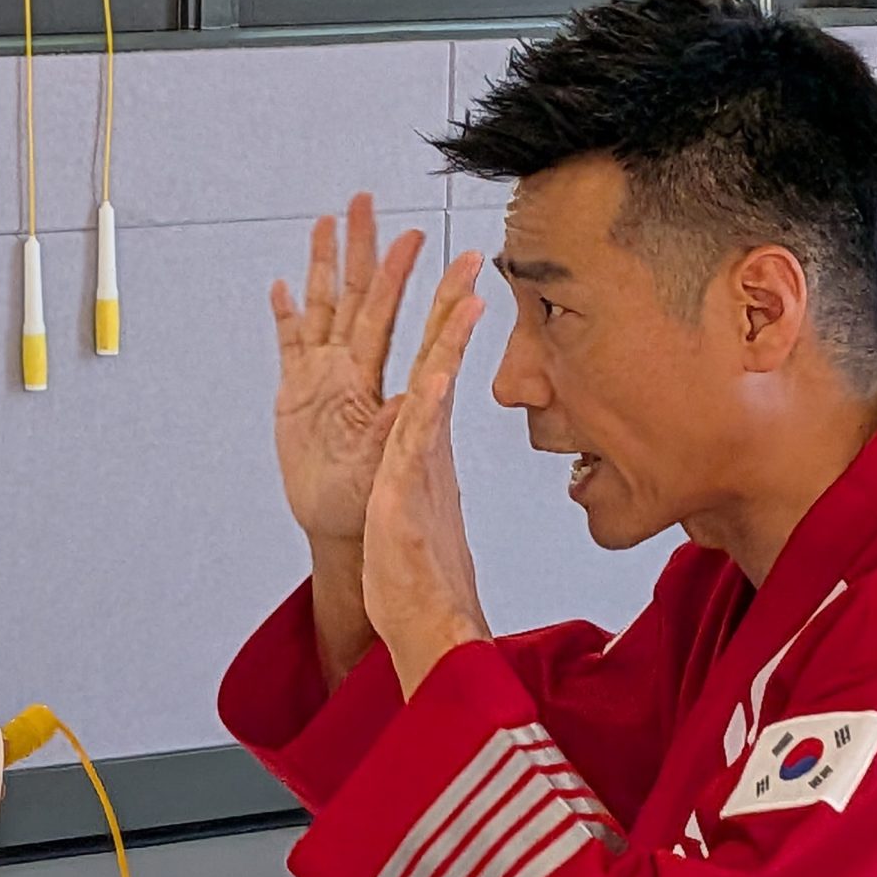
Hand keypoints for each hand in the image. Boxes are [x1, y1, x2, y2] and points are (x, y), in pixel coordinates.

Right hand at [271, 194, 427, 549]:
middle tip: (365, 200)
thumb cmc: (374, 508)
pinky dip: (285, 316)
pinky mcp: (296, 397)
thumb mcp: (388, 473)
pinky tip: (282, 287)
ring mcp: (323, 381)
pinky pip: (289, 346)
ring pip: (323, 309)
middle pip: (358, 297)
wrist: (346, 532)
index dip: (416, 284)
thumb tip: (414, 396)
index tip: (434, 243)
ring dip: (325, 266)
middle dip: (362, 248)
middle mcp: (351, 373)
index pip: (400, 322)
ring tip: (326, 223)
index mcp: (375, 386)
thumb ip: (398, 432)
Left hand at [364, 253, 490, 696]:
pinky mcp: (411, 490)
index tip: (458, 278)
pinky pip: (420, 438)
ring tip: (464, 290)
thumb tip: (423, 459)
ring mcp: (422, 464)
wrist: (426, 621)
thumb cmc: (412, 572)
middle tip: (467, 255)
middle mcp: (428, 446)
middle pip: (438, 361)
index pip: (432, 368)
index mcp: (423, 444)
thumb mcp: (409, 506)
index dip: (442, 322)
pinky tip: (438, 370)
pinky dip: (429, 401)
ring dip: (446, 338)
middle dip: (448, 305)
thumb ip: (417, 474)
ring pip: (436, 387)